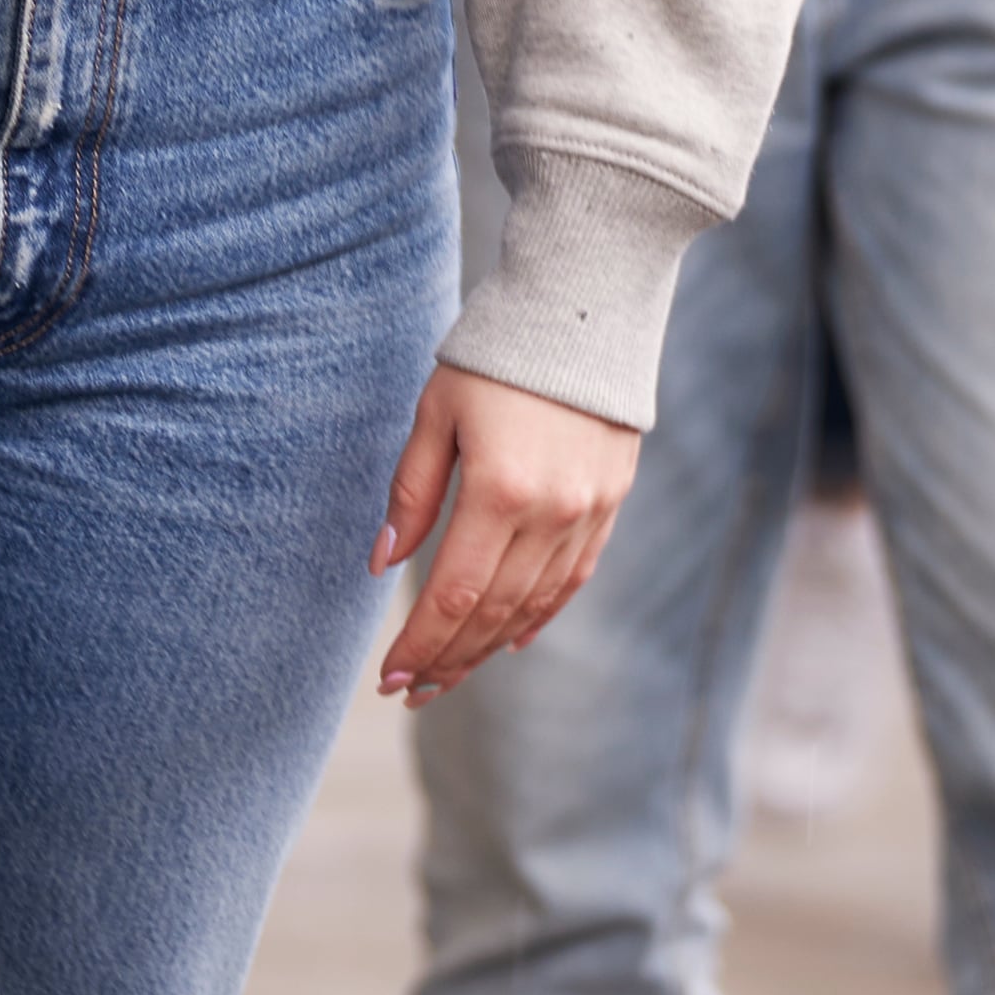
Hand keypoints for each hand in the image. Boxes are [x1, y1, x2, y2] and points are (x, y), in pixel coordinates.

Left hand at [371, 365, 638, 699]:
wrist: (584, 303)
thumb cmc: (494, 353)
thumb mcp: (436, 411)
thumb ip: (411, 491)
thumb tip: (383, 562)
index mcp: (500, 490)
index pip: (453, 594)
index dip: (421, 644)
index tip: (390, 677)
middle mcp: (551, 512)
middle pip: (493, 612)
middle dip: (448, 658)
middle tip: (411, 692)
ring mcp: (589, 510)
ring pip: (534, 603)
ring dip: (488, 646)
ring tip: (451, 674)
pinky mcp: (611, 499)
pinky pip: (573, 577)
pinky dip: (540, 614)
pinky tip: (511, 639)